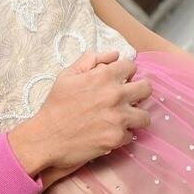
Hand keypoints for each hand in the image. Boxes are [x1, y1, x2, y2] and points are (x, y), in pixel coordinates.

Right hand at [7, 50, 151, 177]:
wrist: (47, 137)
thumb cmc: (55, 106)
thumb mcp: (67, 76)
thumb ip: (90, 60)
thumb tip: (114, 54)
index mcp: (103, 76)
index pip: (131, 66)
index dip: (126, 72)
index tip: (121, 80)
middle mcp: (115, 95)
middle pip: (146, 89)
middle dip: (139, 92)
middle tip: (129, 99)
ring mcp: (118, 118)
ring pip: (145, 116)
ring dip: (135, 117)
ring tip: (123, 119)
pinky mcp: (117, 138)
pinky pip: (131, 135)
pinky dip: (122, 135)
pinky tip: (109, 133)